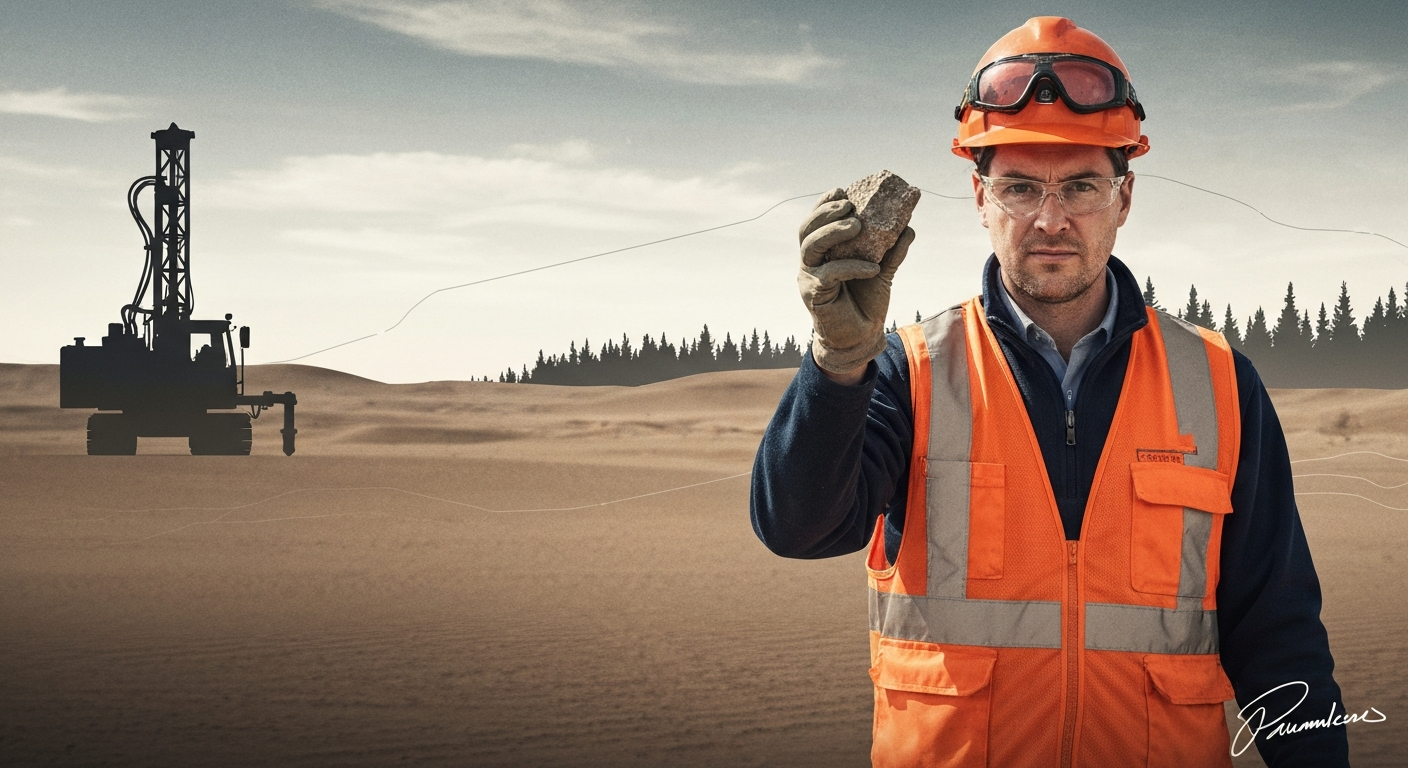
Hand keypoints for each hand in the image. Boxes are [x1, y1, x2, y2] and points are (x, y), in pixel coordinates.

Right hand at [797, 188, 914, 378]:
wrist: (860, 338)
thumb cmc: (866, 303)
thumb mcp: (883, 272)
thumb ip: (892, 251)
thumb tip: (909, 226)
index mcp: (823, 251)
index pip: (816, 221)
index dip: (825, 204)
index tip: (843, 191)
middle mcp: (811, 261)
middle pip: (807, 229)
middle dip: (825, 213)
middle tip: (850, 206)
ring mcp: (809, 277)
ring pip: (811, 246)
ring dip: (832, 231)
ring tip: (857, 225)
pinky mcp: (814, 294)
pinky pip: (830, 273)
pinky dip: (852, 266)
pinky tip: (874, 267)